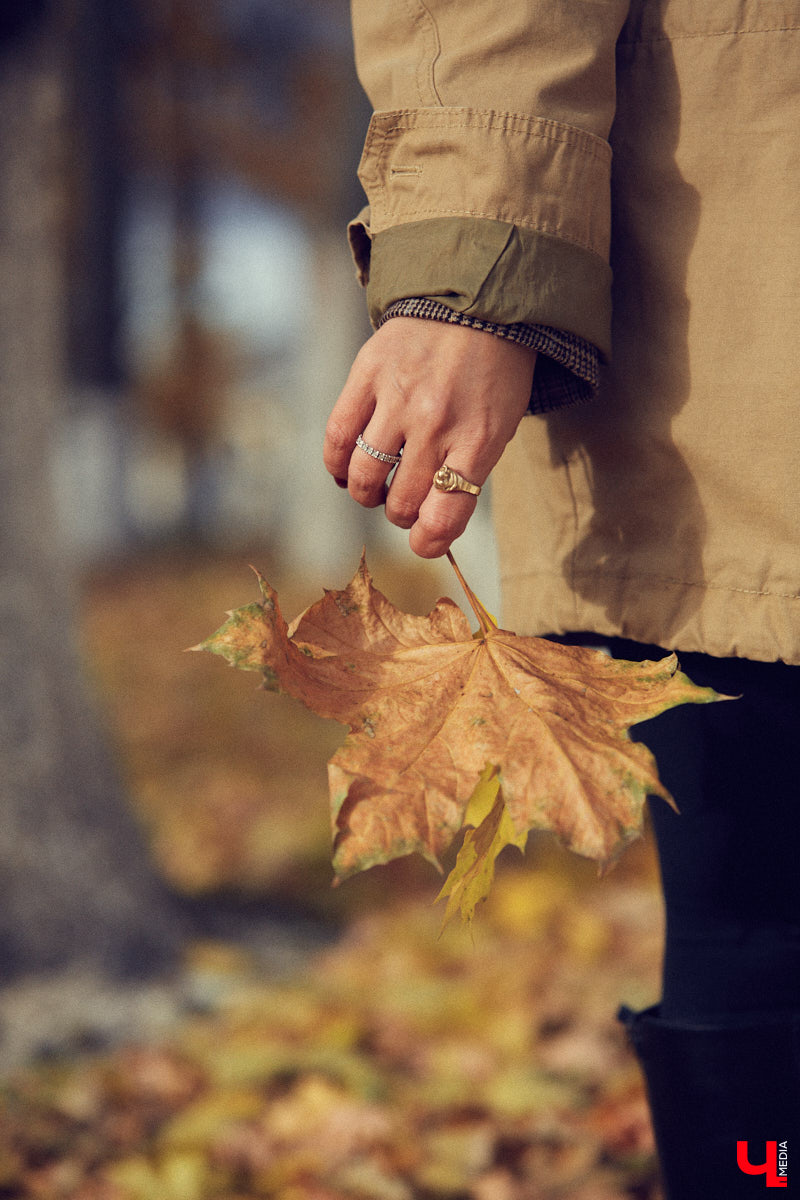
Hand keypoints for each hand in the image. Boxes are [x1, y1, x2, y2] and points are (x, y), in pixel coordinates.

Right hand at [323, 317, 535, 557]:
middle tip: (402, 501)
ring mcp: (398, 398)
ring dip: (366, 493)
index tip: (422, 541)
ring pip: (364, 476)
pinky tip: (345, 469)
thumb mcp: (500, 425)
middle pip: (401, 502)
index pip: (445, 516)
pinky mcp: (367, 375)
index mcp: (479, 440)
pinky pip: (338, 437)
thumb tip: (432, 528)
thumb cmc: (492, 373)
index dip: (429, 542)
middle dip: (400, 514)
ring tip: (374, 487)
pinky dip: (337, 464)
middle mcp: (437, 424)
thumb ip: (470, 472)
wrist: (475, 300)